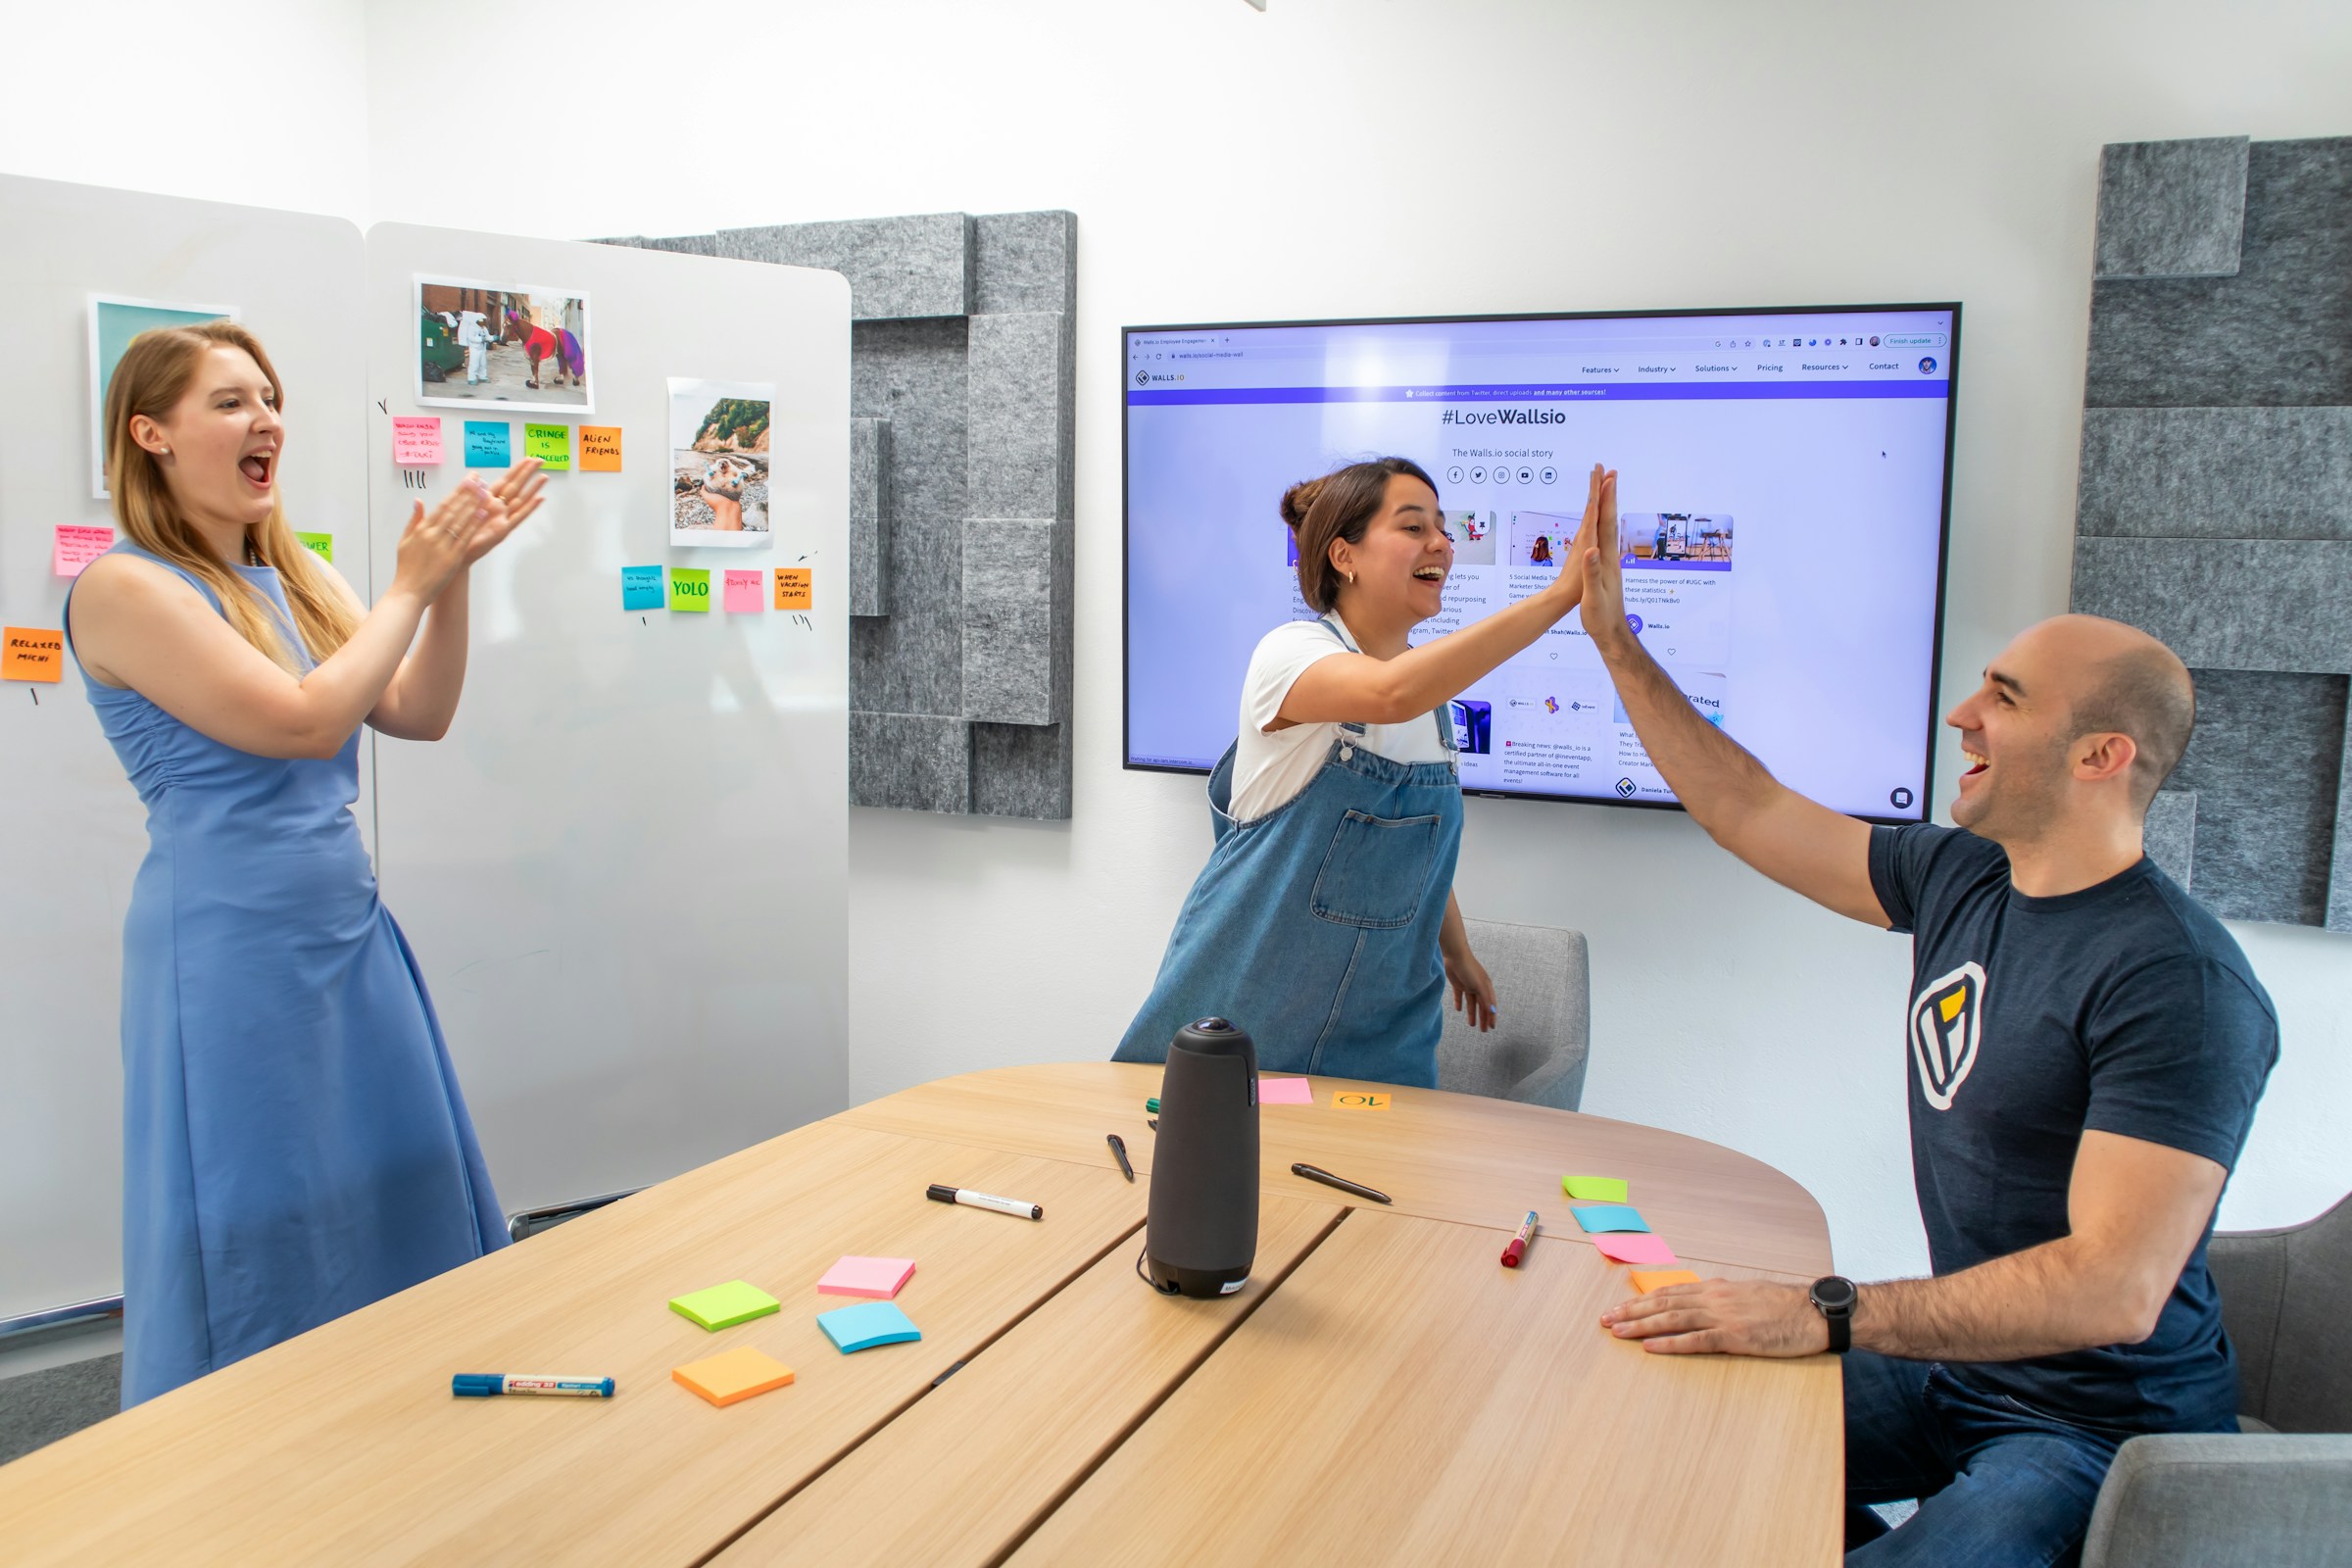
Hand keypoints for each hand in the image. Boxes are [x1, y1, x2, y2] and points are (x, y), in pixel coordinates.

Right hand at [391, 479, 491, 601]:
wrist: (408, 592)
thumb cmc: (407, 568)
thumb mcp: (405, 541)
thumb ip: (414, 520)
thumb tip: (418, 500)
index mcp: (422, 529)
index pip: (443, 505)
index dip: (457, 491)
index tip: (468, 480)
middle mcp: (432, 534)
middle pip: (453, 509)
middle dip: (468, 492)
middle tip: (480, 479)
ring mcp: (442, 546)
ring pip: (461, 521)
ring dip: (474, 504)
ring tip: (486, 491)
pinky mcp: (452, 558)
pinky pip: (465, 538)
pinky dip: (474, 525)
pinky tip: (483, 514)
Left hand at [461, 457, 547, 565]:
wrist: (455, 553)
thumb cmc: (457, 533)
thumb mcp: (460, 506)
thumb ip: (469, 490)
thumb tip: (475, 474)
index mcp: (487, 501)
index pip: (505, 480)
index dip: (516, 469)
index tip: (527, 458)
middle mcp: (498, 508)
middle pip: (516, 486)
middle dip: (527, 473)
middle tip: (540, 460)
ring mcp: (502, 519)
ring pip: (520, 499)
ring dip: (533, 488)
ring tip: (544, 477)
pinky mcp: (503, 530)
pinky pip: (518, 517)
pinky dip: (529, 508)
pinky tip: (540, 499)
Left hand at [1443, 945, 1497, 1031]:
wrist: (1455, 955)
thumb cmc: (1469, 969)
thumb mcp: (1479, 985)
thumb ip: (1486, 999)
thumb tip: (1493, 1012)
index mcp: (1486, 987)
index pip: (1490, 1005)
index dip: (1492, 1016)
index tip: (1492, 1027)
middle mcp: (1478, 987)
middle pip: (1482, 1006)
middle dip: (1483, 1018)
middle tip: (1483, 1030)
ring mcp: (1468, 985)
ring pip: (1471, 1003)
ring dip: (1472, 1013)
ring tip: (1471, 1025)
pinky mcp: (1458, 983)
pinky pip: (1460, 996)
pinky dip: (1459, 1003)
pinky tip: (1458, 1010)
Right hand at [1575, 465, 1631, 650]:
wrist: (1612, 632)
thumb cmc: (1601, 617)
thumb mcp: (1593, 597)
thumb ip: (1591, 573)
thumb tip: (1590, 549)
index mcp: (1605, 559)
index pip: (1606, 524)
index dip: (1606, 501)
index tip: (1607, 478)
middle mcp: (1609, 555)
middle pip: (1609, 519)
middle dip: (1608, 494)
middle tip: (1607, 471)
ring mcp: (1608, 560)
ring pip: (1607, 526)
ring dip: (1606, 505)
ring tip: (1605, 487)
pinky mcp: (1605, 567)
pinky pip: (1602, 537)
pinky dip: (1601, 522)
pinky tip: (1600, 520)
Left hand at [1599, 1278, 1828, 1356]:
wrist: (1815, 1312)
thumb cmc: (1785, 1307)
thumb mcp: (1748, 1296)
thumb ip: (1723, 1301)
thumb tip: (1702, 1306)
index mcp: (1717, 1289)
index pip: (1671, 1292)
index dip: (1642, 1300)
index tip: (1620, 1306)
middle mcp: (1714, 1298)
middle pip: (1664, 1303)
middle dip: (1632, 1311)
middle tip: (1606, 1319)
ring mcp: (1724, 1317)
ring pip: (1673, 1319)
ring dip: (1641, 1326)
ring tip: (1617, 1331)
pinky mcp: (1735, 1337)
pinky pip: (1696, 1340)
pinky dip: (1670, 1344)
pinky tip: (1650, 1347)